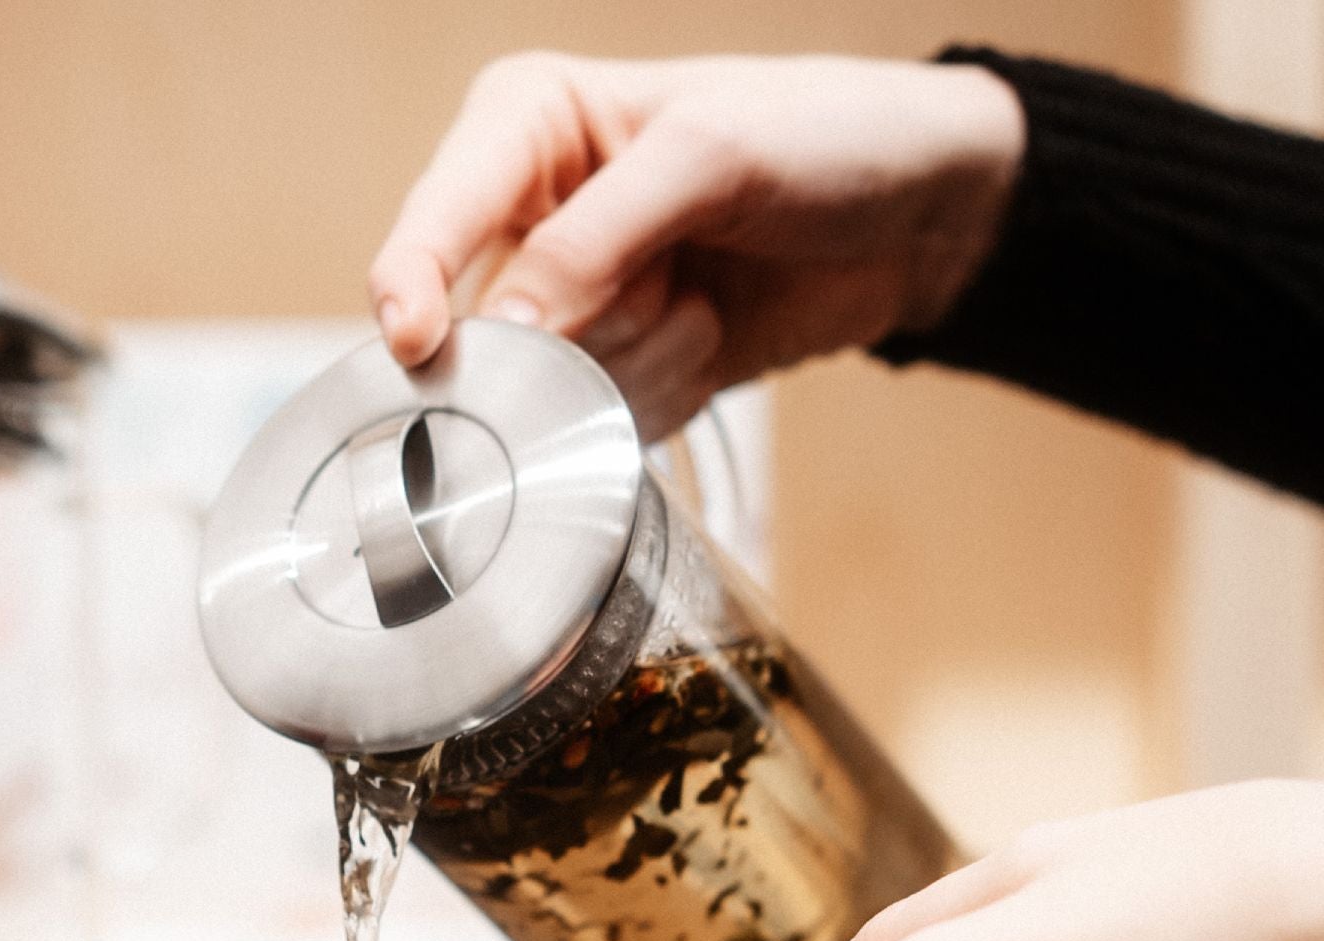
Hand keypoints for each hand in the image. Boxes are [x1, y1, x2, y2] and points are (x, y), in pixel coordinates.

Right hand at [369, 52, 1023, 434]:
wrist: (918, 215)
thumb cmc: (825, 140)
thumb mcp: (711, 158)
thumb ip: (595, 237)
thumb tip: (504, 326)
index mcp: (527, 129)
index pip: (434, 216)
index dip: (412, 281)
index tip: (417, 343)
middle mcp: (529, 219)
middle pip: (488, 328)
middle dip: (583, 330)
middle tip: (666, 284)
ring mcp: (571, 305)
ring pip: (548, 388)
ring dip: (641, 360)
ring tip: (703, 302)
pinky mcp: (613, 370)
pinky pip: (599, 422)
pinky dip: (664, 392)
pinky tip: (709, 339)